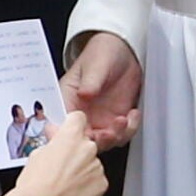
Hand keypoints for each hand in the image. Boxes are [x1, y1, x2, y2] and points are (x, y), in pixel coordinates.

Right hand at [0, 112, 108, 195]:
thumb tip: (55, 136)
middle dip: (75, 149)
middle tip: (61, 162)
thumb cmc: (36, 185)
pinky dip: (88, 182)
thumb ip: (52, 141)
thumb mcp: (37, 154)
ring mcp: (97, 166)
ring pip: (91, 161)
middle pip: (85, 141)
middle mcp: (87, 148)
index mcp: (70, 136)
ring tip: (65, 179)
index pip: (78, 118)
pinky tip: (74, 188)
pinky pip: (96, 177)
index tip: (68, 131)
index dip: (71, 125)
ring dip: (82, 167)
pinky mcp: (102, 183)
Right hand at [61, 32, 141, 150]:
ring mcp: (99, 119)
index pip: (63, 123)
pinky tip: (132, 114)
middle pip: (83, 139)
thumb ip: (90, 81)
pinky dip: (129, 130)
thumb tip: (84, 94)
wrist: (124, 52)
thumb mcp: (96, 64)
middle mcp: (82, 113)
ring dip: (115, 137)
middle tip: (109, 132)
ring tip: (123, 120)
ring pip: (103, 143)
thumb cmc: (102, 53)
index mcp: (68, 99)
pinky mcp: (115, 120)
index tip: (85, 134)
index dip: (71, 135)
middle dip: (97, 141)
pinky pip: (121, 136)